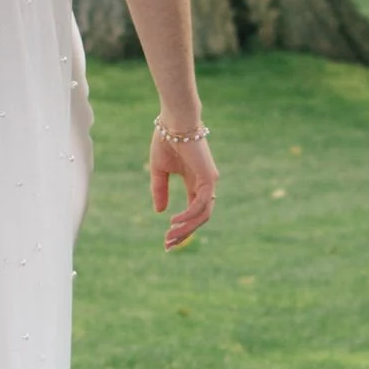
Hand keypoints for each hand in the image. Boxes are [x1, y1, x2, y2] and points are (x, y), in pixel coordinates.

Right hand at [150, 125, 216, 250]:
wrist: (174, 122)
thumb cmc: (166, 140)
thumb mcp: (159, 171)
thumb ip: (160, 190)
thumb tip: (160, 212)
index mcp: (194, 183)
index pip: (192, 212)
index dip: (181, 228)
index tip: (167, 241)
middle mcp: (204, 185)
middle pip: (199, 218)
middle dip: (184, 233)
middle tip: (168, 245)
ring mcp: (209, 182)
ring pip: (202, 215)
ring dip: (186, 228)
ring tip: (170, 236)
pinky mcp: (209, 178)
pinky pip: (200, 205)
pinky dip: (188, 216)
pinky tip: (174, 221)